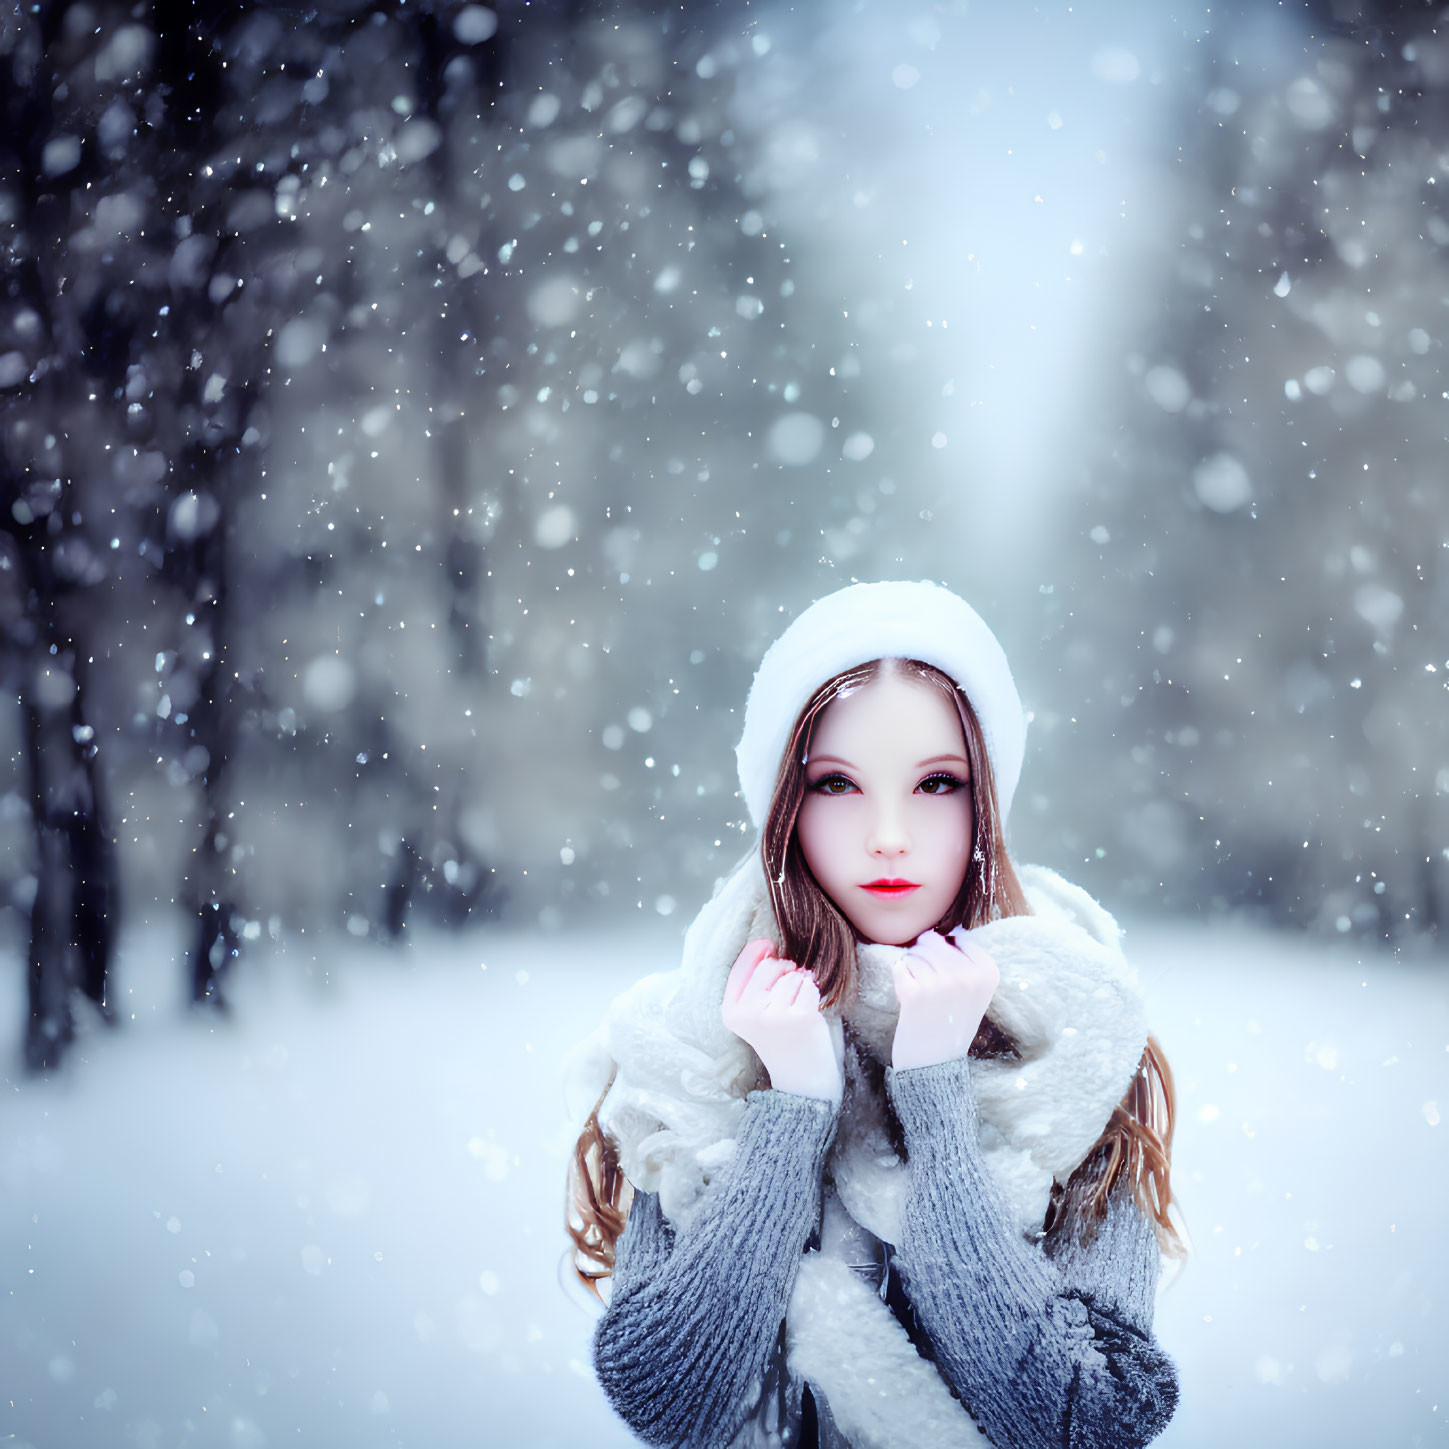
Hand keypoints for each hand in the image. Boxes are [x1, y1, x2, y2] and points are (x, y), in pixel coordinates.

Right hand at [721, 939, 844, 1104]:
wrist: (801, 1079)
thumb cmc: (779, 1038)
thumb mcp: (753, 1013)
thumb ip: (753, 981)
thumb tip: (766, 943)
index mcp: (731, 1012)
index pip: (741, 965)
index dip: (757, 950)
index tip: (769, 947)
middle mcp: (748, 1013)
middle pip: (770, 966)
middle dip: (784, 970)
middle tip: (788, 991)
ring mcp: (774, 1016)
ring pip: (792, 974)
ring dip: (799, 984)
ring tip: (796, 1007)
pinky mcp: (800, 1017)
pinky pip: (809, 985)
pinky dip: (813, 993)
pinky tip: (808, 1011)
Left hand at [890, 929, 999, 1070]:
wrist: (934, 1065)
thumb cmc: (951, 1023)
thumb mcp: (974, 991)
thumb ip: (967, 960)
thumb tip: (949, 931)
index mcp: (989, 973)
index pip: (958, 937)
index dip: (946, 955)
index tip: (951, 983)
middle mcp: (968, 976)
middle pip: (932, 941)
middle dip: (925, 960)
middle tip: (932, 991)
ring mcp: (942, 983)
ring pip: (914, 953)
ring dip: (913, 972)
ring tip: (923, 998)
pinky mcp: (915, 992)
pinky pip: (899, 967)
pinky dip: (900, 981)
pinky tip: (910, 1002)